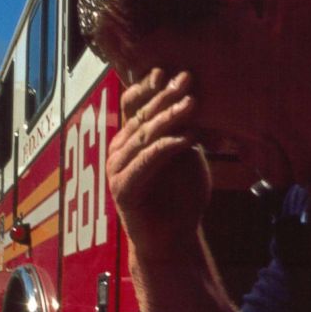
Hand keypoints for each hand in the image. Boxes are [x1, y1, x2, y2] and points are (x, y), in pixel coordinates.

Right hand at [107, 69, 209, 248]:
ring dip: (168, 118)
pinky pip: (146, 163)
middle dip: (164, 96)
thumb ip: (183, 130)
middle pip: (140, 117)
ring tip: (192, 103)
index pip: (132, 106)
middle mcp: (118, 151)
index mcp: (130, 140)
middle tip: (186, 78)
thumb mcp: (186, 155)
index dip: (147, 88)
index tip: (167, 72)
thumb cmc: (181, 196)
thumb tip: (193, 97)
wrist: (174, 239)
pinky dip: (166, 148)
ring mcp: (117, 170)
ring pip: (143, 137)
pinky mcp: (123, 189)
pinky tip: (186, 138)